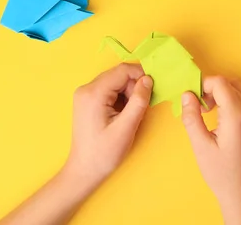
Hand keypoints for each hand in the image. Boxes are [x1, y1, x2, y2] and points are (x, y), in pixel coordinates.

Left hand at [65, 63, 152, 183]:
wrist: (85, 170)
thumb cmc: (104, 152)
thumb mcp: (126, 127)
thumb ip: (139, 101)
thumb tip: (148, 79)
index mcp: (93, 93)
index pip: (122, 71)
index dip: (141, 75)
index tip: (155, 87)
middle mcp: (87, 89)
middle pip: (118, 75)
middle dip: (134, 86)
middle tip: (142, 105)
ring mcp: (86, 95)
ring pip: (116, 82)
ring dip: (129, 93)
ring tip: (131, 113)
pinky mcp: (88, 101)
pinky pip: (110, 90)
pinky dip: (122, 98)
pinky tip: (123, 114)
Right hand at [181, 76, 240, 224]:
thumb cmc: (220, 172)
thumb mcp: (200, 145)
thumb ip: (192, 117)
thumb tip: (187, 94)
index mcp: (237, 115)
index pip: (220, 83)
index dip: (203, 85)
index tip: (194, 100)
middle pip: (230, 82)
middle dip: (212, 88)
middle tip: (200, 107)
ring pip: (240, 87)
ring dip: (223, 91)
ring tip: (211, 110)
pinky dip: (234, 97)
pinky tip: (224, 113)